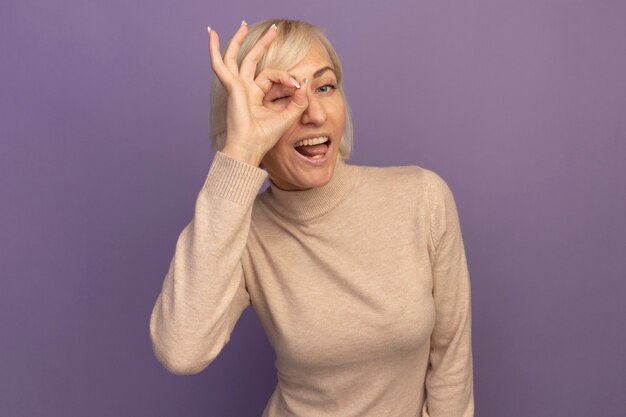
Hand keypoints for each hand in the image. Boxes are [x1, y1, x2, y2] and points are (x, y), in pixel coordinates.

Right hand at [208, 22, 308, 165]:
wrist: (250, 147)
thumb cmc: (265, 137)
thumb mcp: (288, 116)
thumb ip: (298, 100)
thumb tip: (305, 82)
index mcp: (256, 95)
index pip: (272, 75)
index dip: (287, 78)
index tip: (298, 85)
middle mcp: (245, 89)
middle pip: (253, 59)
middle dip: (263, 42)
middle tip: (275, 28)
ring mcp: (236, 87)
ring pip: (236, 57)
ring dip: (239, 40)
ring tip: (243, 24)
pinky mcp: (232, 87)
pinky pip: (221, 65)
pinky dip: (214, 49)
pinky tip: (211, 34)